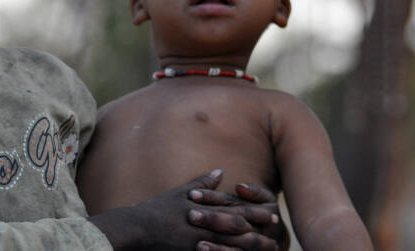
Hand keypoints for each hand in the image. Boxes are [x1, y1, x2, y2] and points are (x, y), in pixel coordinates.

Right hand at [88, 170, 280, 250]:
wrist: (136, 228)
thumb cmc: (157, 209)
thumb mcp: (180, 192)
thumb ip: (202, 183)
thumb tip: (220, 171)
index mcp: (203, 207)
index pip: (234, 208)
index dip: (254, 211)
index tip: (272, 212)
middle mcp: (203, 222)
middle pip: (237, 226)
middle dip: (258, 228)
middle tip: (277, 230)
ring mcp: (198, 240)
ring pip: (231, 244)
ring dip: (251, 247)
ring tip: (269, 249)